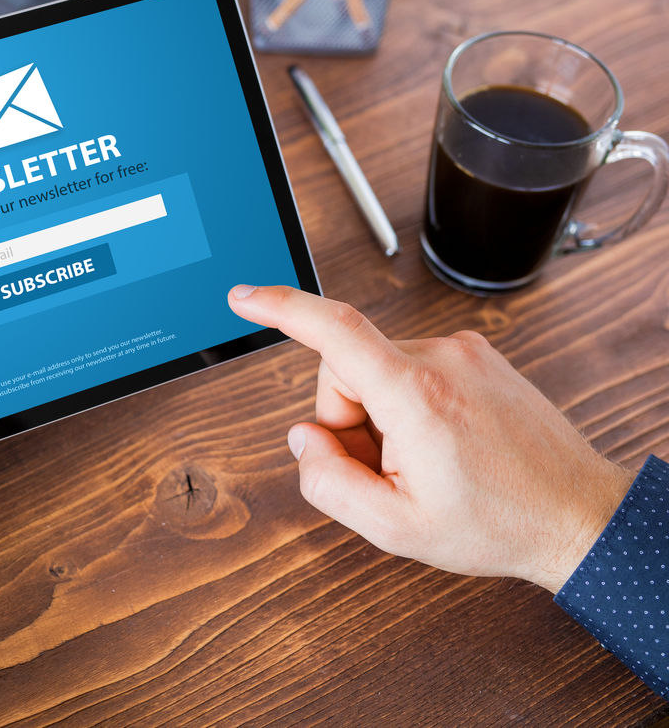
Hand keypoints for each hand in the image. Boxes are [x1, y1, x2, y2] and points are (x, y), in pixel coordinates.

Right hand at [227, 284, 634, 592]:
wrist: (579, 515)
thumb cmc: (498, 523)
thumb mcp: (395, 527)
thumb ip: (328, 483)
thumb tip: (304, 440)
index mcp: (415, 394)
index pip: (334, 331)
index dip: (280, 308)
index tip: (244, 296)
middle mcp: (441, 358)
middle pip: (346, 371)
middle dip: (348, 421)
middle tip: (387, 471)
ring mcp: (464, 352)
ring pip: (378, 372)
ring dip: (382, 417)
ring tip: (423, 464)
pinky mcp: (477, 356)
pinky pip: (412, 371)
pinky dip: (409, 407)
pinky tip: (443, 448)